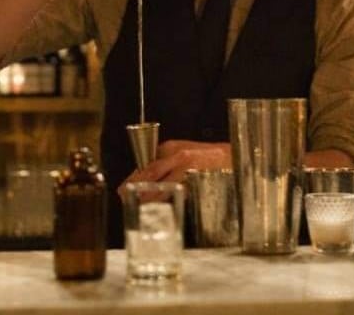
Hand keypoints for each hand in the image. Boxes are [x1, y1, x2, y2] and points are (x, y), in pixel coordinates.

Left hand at [117, 140, 231, 199]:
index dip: (132, 177)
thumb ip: (164, 163)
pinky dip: (167, 200)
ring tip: (139, 205)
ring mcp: (187, 168)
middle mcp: (177, 156)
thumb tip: (144, 178)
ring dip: (149, 196)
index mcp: (170, 148)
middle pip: (151, 173)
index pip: (146, 164)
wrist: (231, 157)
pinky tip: (160, 206)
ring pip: (162, 184)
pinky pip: (177, 192)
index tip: (122, 189)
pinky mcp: (197, 180)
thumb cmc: (205, 156)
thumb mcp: (181, 152)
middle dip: (136, 187)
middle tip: (125, 198)